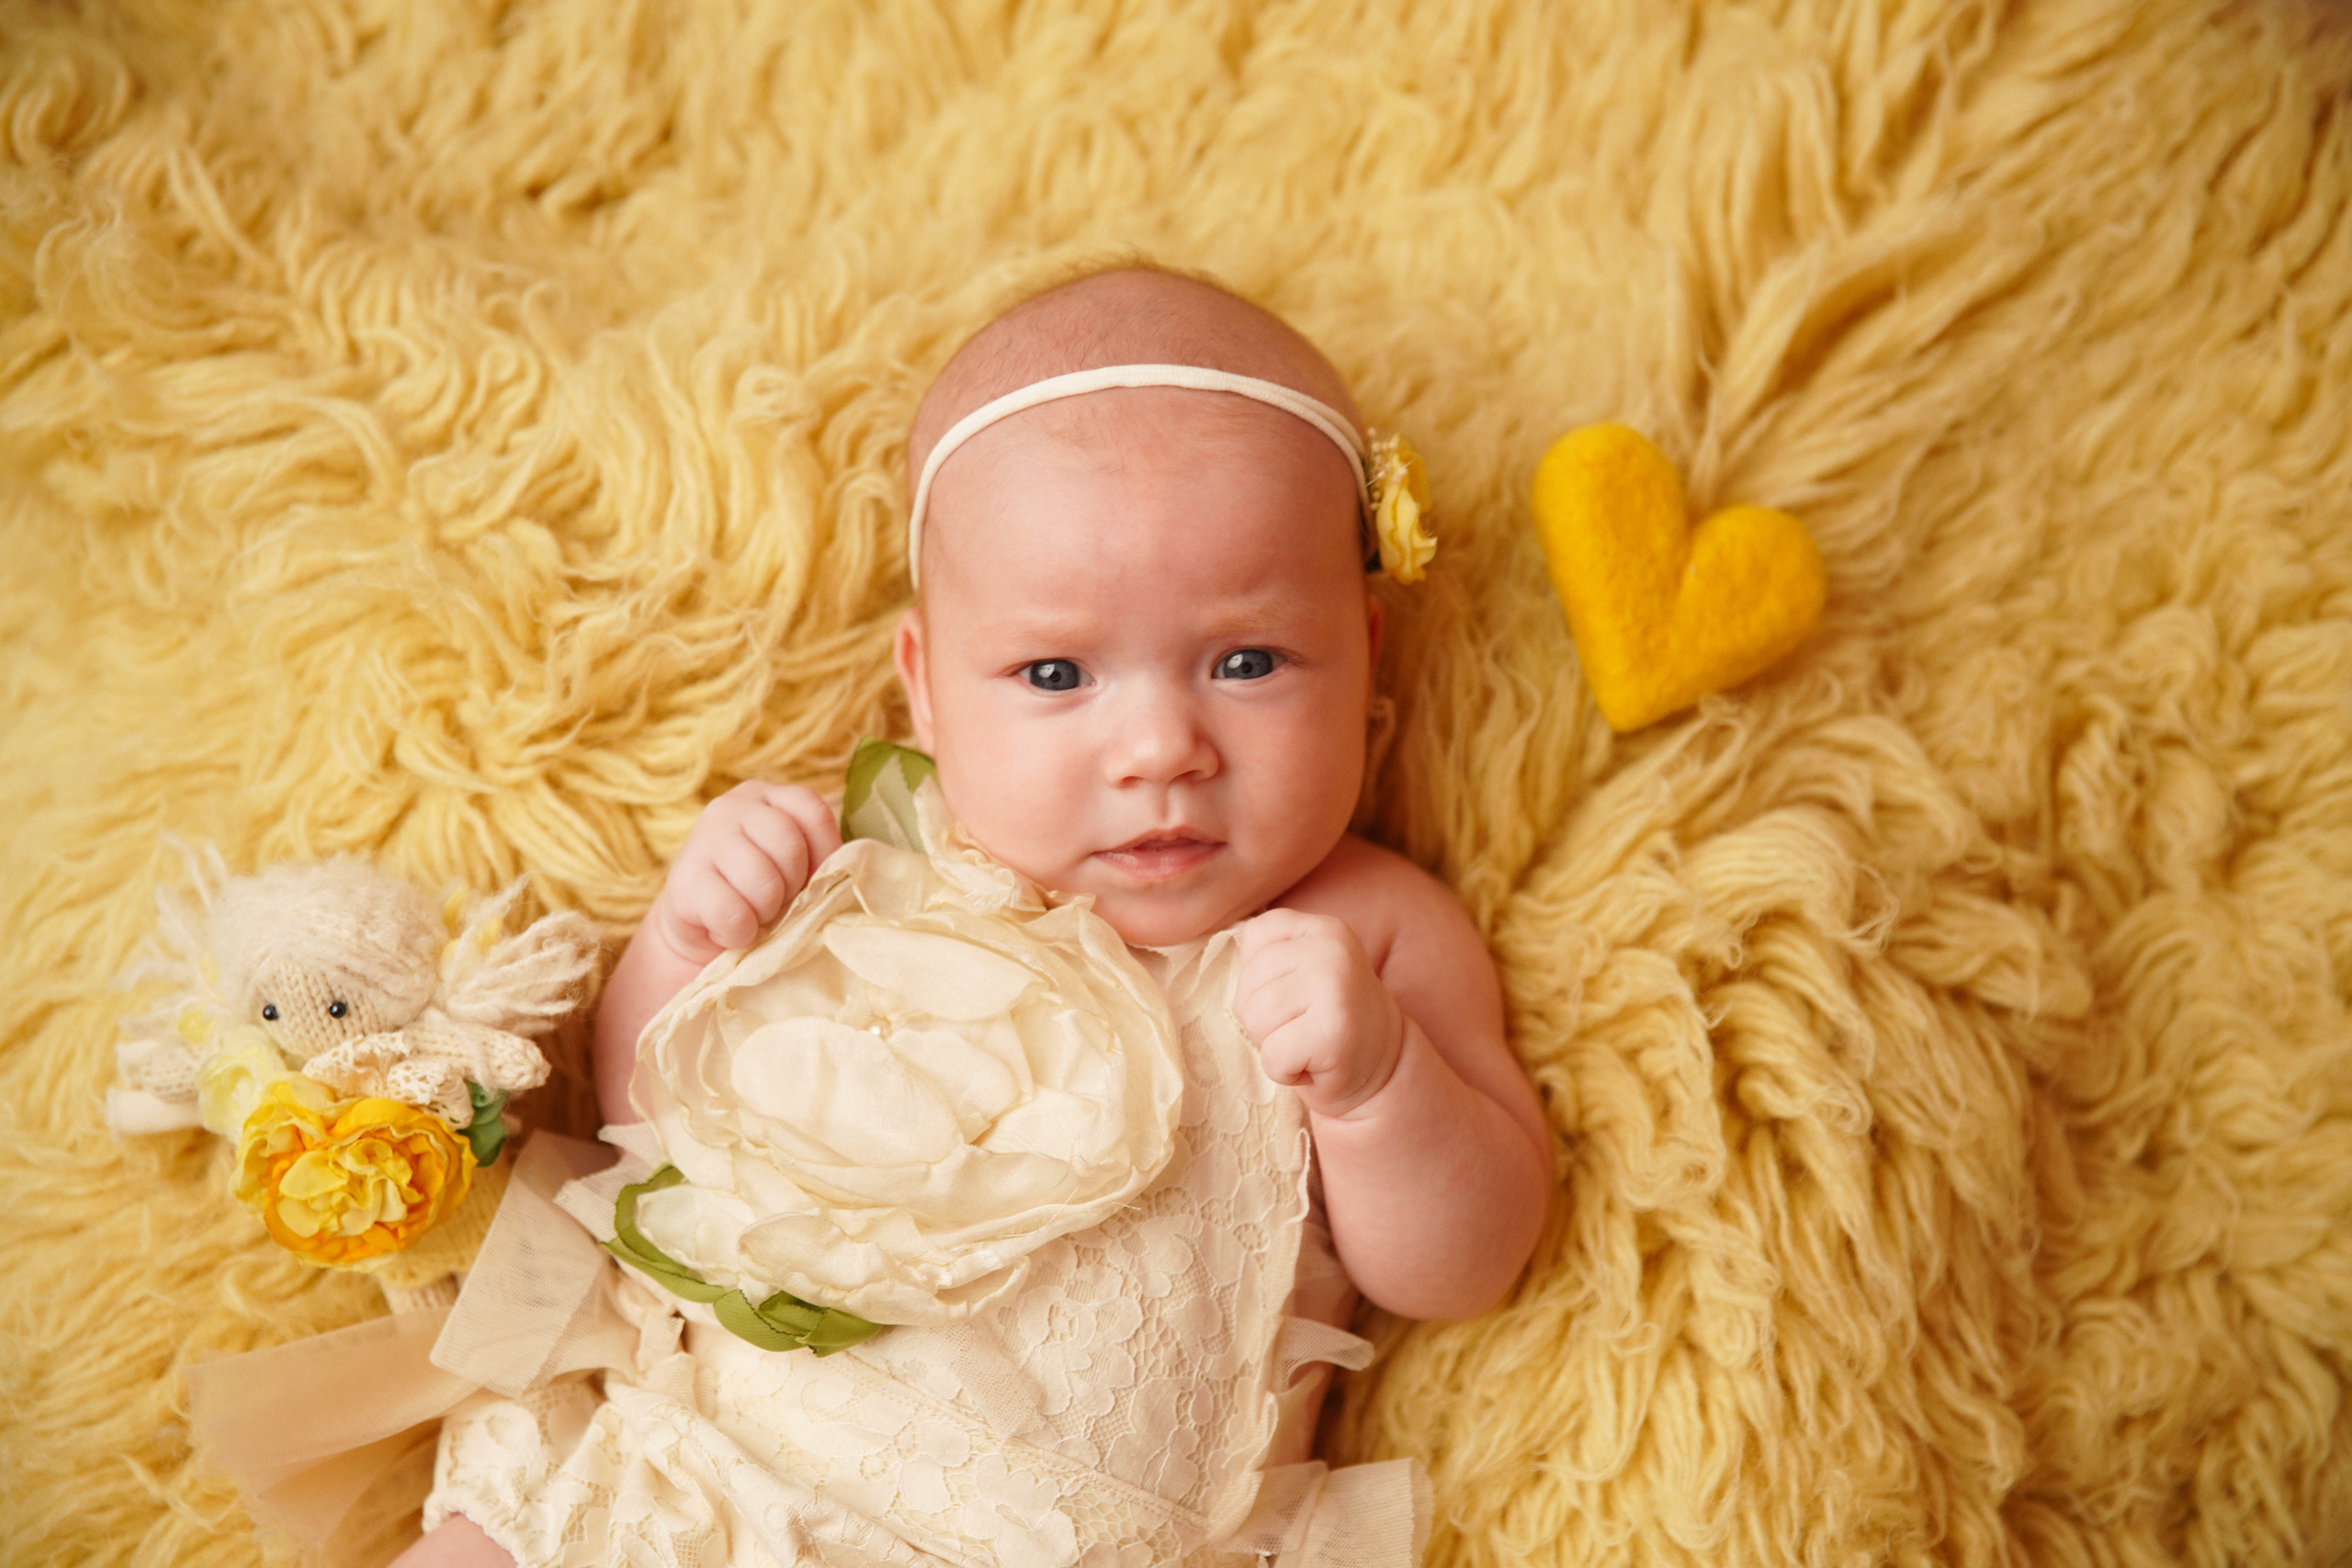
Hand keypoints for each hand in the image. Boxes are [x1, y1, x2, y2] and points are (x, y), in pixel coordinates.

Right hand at [651, 782, 841, 965]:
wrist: (702, 929)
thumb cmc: (760, 894)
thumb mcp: (794, 869)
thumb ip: (819, 862)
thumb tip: (836, 876)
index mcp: (769, 797)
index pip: (815, 812)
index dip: (824, 855)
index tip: (810, 881)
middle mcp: (732, 806)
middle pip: (789, 847)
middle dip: (792, 888)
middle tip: (777, 903)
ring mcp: (704, 838)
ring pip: (763, 882)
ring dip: (766, 913)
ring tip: (753, 916)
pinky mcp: (684, 878)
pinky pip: (732, 913)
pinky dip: (740, 934)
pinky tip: (730, 930)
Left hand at [1234, 909, 1405, 1119]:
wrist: (1380, 1068)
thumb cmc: (1323, 1019)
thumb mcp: (1300, 969)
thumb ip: (1265, 951)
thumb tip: (1188, 940)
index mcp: (1321, 927)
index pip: (1252, 939)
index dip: (1261, 980)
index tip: (1297, 997)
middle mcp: (1331, 948)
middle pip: (1249, 984)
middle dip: (1264, 1018)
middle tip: (1302, 1027)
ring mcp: (1336, 986)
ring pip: (1256, 1018)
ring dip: (1273, 1044)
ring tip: (1306, 1044)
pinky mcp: (1334, 1031)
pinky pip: (1273, 1055)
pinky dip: (1285, 1072)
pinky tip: (1313, 1064)